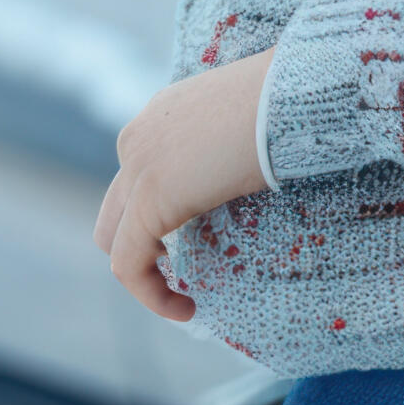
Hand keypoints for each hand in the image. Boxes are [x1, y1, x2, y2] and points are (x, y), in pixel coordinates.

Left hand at [93, 50, 273, 321]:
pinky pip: (129, 263)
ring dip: (144, 270)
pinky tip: (184, 309)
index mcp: (161, 114)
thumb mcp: (249, 117)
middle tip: (180, 265)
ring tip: (181, 294)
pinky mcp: (149, 202)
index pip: (141, 172)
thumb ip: (233, 140)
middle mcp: (137, 138)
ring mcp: (136, 168)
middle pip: (116, 207)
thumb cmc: (288, 101)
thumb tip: (259, 161)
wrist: (289, 95)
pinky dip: (151, 293)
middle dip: (141, 241)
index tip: (197, 233)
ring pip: (114, 237)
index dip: (158, 210)